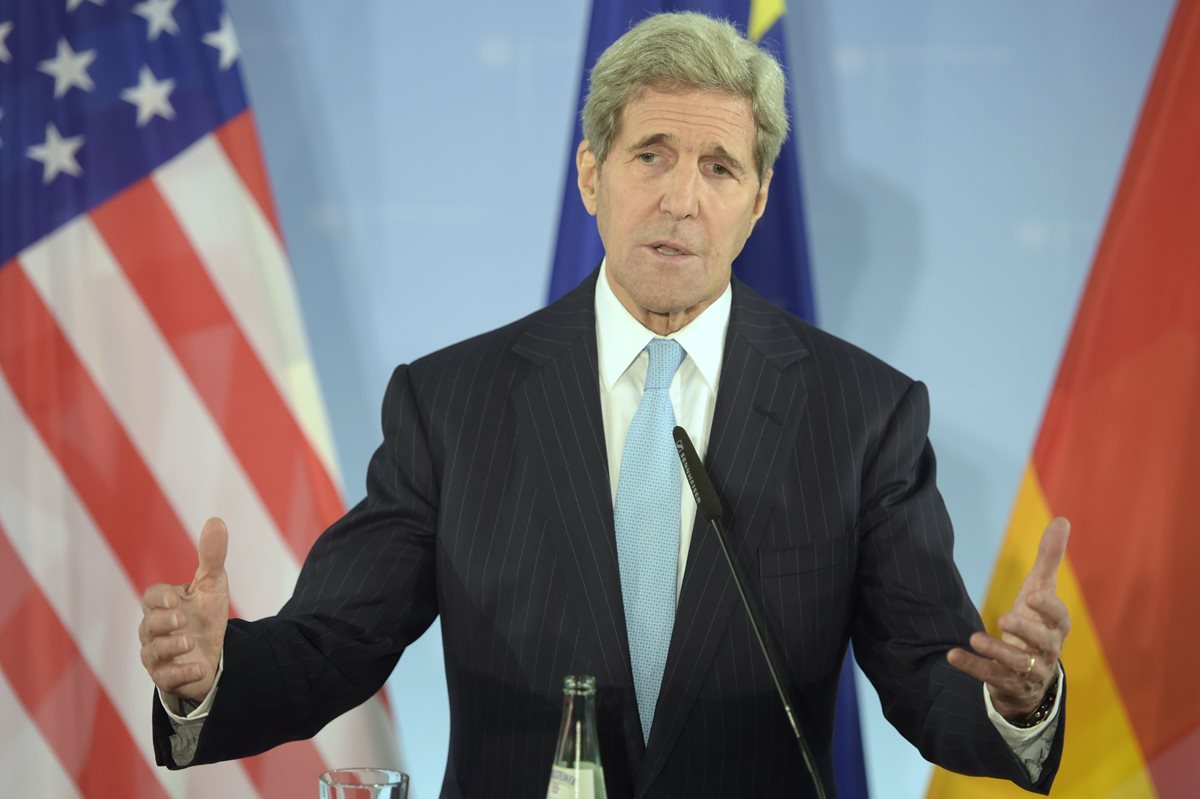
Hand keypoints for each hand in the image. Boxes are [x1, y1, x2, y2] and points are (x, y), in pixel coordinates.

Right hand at [138, 518, 229, 703]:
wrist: (214, 653)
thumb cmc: (206, 615)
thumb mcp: (212, 585)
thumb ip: (212, 556)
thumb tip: (216, 520)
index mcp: (162, 606)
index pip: (151, 597)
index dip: (160, 598)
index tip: (176, 599)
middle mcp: (154, 631)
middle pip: (147, 626)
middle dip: (163, 622)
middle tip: (182, 619)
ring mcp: (157, 656)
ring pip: (152, 653)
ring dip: (170, 647)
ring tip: (190, 642)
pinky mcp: (166, 678)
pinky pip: (167, 678)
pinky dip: (183, 673)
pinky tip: (200, 667)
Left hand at [947, 516, 1070, 721]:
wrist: (1030, 676)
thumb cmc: (1036, 624)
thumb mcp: (1040, 591)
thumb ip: (1049, 559)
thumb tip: (1062, 520)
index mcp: (1056, 628)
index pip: (1060, 619)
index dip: (1050, 609)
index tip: (1036, 596)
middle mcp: (1046, 651)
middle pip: (1042, 643)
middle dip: (1025, 631)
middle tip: (1004, 619)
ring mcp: (1028, 670)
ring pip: (1017, 664)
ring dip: (996, 651)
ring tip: (975, 638)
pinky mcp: (1007, 683)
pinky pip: (991, 677)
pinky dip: (972, 667)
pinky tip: (952, 655)